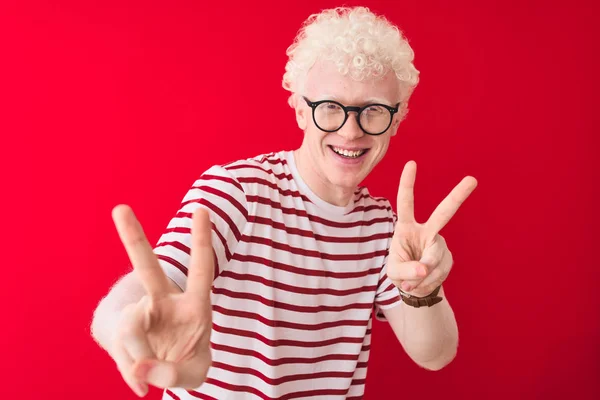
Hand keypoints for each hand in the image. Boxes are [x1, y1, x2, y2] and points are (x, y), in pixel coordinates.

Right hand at [110, 205, 213, 396]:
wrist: (158, 370)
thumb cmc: (185, 362)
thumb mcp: (194, 373)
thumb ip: (174, 373)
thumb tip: (142, 367)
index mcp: (195, 304)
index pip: (201, 268)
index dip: (201, 240)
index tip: (201, 209)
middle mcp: (164, 301)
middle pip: (147, 268)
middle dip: (134, 238)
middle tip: (119, 208)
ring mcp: (139, 315)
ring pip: (130, 327)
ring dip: (137, 356)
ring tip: (146, 376)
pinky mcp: (120, 332)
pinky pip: (121, 351)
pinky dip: (130, 371)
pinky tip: (139, 379)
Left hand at [387, 161, 477, 296]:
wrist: (415, 287)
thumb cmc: (400, 272)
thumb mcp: (394, 272)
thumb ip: (405, 270)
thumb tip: (423, 269)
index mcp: (406, 227)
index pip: (406, 202)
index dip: (407, 184)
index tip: (411, 163)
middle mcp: (426, 231)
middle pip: (443, 213)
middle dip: (457, 196)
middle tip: (472, 179)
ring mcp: (439, 244)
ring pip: (435, 259)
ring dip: (422, 276)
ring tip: (412, 283)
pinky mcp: (448, 258)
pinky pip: (439, 272)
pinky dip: (428, 283)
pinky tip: (423, 284)